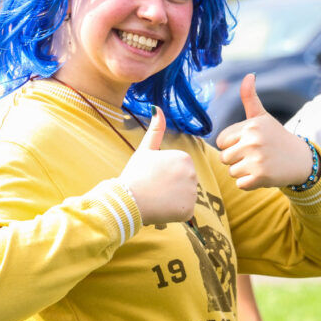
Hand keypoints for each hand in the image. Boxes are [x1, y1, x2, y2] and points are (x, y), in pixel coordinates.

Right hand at [120, 108, 196, 225]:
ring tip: (156, 198)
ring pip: (184, 197)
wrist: (127, 200)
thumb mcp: (145, 149)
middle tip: (154, 188)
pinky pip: (184, 212)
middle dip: (171, 187)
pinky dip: (174, 213)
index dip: (165, 175)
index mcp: (184, 157)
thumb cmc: (135, 174)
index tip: (153, 176)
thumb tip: (157, 107)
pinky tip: (162, 209)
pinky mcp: (189, 209)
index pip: (180, 169)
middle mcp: (193, 173)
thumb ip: (155, 129)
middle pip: (184, 183)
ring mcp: (192, 192)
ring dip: (173, 200)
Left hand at [216, 74, 313, 189]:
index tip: (249, 143)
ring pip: (232, 171)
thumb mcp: (263, 117)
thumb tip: (249, 75)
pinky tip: (264, 174)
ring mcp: (257, 159)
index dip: (233, 145)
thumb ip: (250, 98)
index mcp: (251, 125)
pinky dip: (250, 183)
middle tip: (257, 156)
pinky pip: (240, 184)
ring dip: (244, 172)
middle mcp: (253, 141)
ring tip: (261, 164)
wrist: (301, 160)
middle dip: (237, 160)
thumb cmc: (276, 138)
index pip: (221, 141)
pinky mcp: (260, 177)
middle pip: (224, 158)